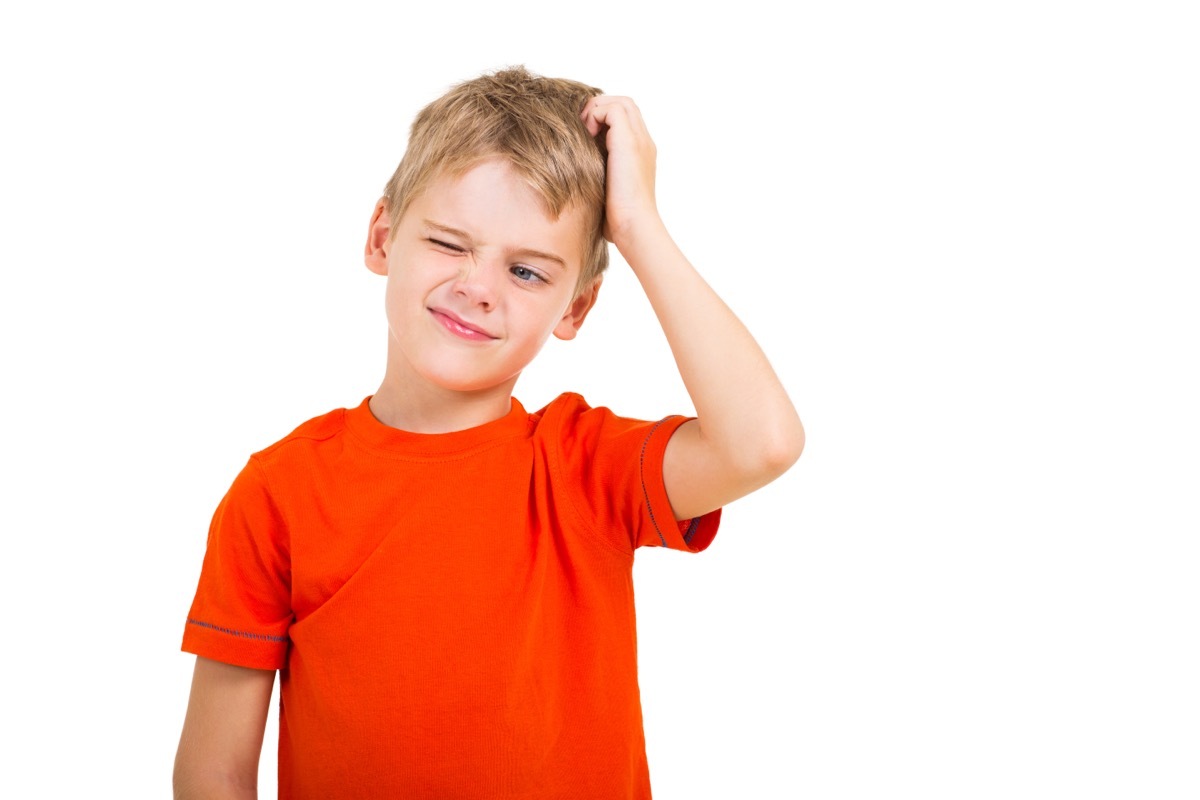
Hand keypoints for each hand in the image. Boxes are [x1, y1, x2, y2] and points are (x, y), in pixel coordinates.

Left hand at [580, 95, 663, 250]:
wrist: (634, 227)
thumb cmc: (618, 220)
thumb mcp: (606, 190)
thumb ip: (598, 174)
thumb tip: (574, 173)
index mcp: (640, 153)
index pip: (625, 119)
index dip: (603, 119)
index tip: (584, 136)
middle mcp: (643, 142)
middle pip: (624, 105)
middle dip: (599, 109)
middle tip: (582, 129)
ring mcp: (639, 140)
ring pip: (620, 102)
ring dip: (597, 110)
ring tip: (584, 131)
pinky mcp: (630, 142)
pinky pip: (613, 109)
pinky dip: (595, 115)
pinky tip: (586, 136)